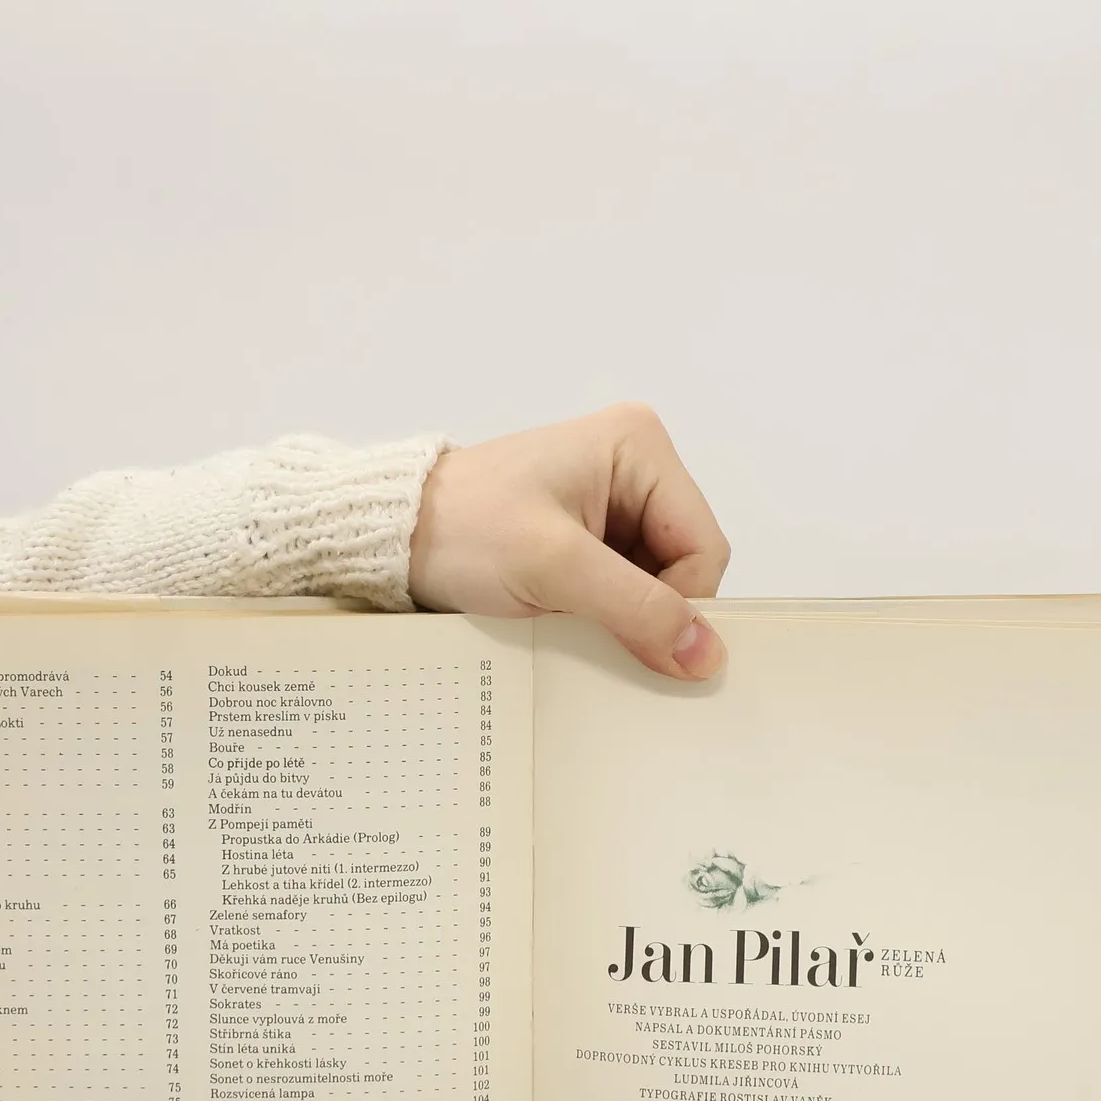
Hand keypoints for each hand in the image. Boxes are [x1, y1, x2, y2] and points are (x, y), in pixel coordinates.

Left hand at [408, 403, 731, 677]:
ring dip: (622, 616)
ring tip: (569, 615)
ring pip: (656, 586)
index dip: (681, 603)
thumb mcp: (554, 568)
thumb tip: (703, 652)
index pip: (704, 546)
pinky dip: (603, 616)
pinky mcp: (588, 538)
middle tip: (592, 624)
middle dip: (648, 608)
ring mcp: (612, 505)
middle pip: (685, 567)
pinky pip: (623, 591)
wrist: (396, 539)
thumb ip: (637, 609)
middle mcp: (634, 468)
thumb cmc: (461, 528)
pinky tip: (564, 616)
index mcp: (639, 448)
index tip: (640, 639)